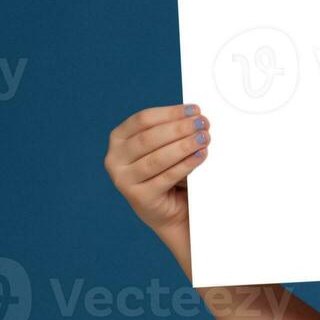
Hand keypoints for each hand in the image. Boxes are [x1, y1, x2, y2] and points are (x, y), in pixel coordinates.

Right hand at [103, 103, 209, 240]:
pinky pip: (166, 177)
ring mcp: (123, 180)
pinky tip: (200, 155)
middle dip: (180, 128)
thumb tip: (195, 116)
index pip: (143, 119)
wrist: (171, 210)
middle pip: (149, 137)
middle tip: (203, 123)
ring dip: (184, 145)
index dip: (171, 113)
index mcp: (119, 139)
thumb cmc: (169, 172)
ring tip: (204, 138)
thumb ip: (172, 131)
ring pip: (157, 158)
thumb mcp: (165, 147)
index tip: (194, 110)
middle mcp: (115, 159)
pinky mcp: (138, 197)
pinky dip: (186, 164)